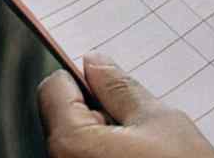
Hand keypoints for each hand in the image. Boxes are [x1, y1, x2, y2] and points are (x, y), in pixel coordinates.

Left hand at [37, 53, 213, 157]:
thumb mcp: (160, 121)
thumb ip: (120, 88)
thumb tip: (95, 64)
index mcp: (70, 144)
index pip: (53, 88)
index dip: (83, 81)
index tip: (108, 86)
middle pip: (63, 120)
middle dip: (96, 113)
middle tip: (137, 127)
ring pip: (77, 144)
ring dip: (103, 140)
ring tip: (144, 152)